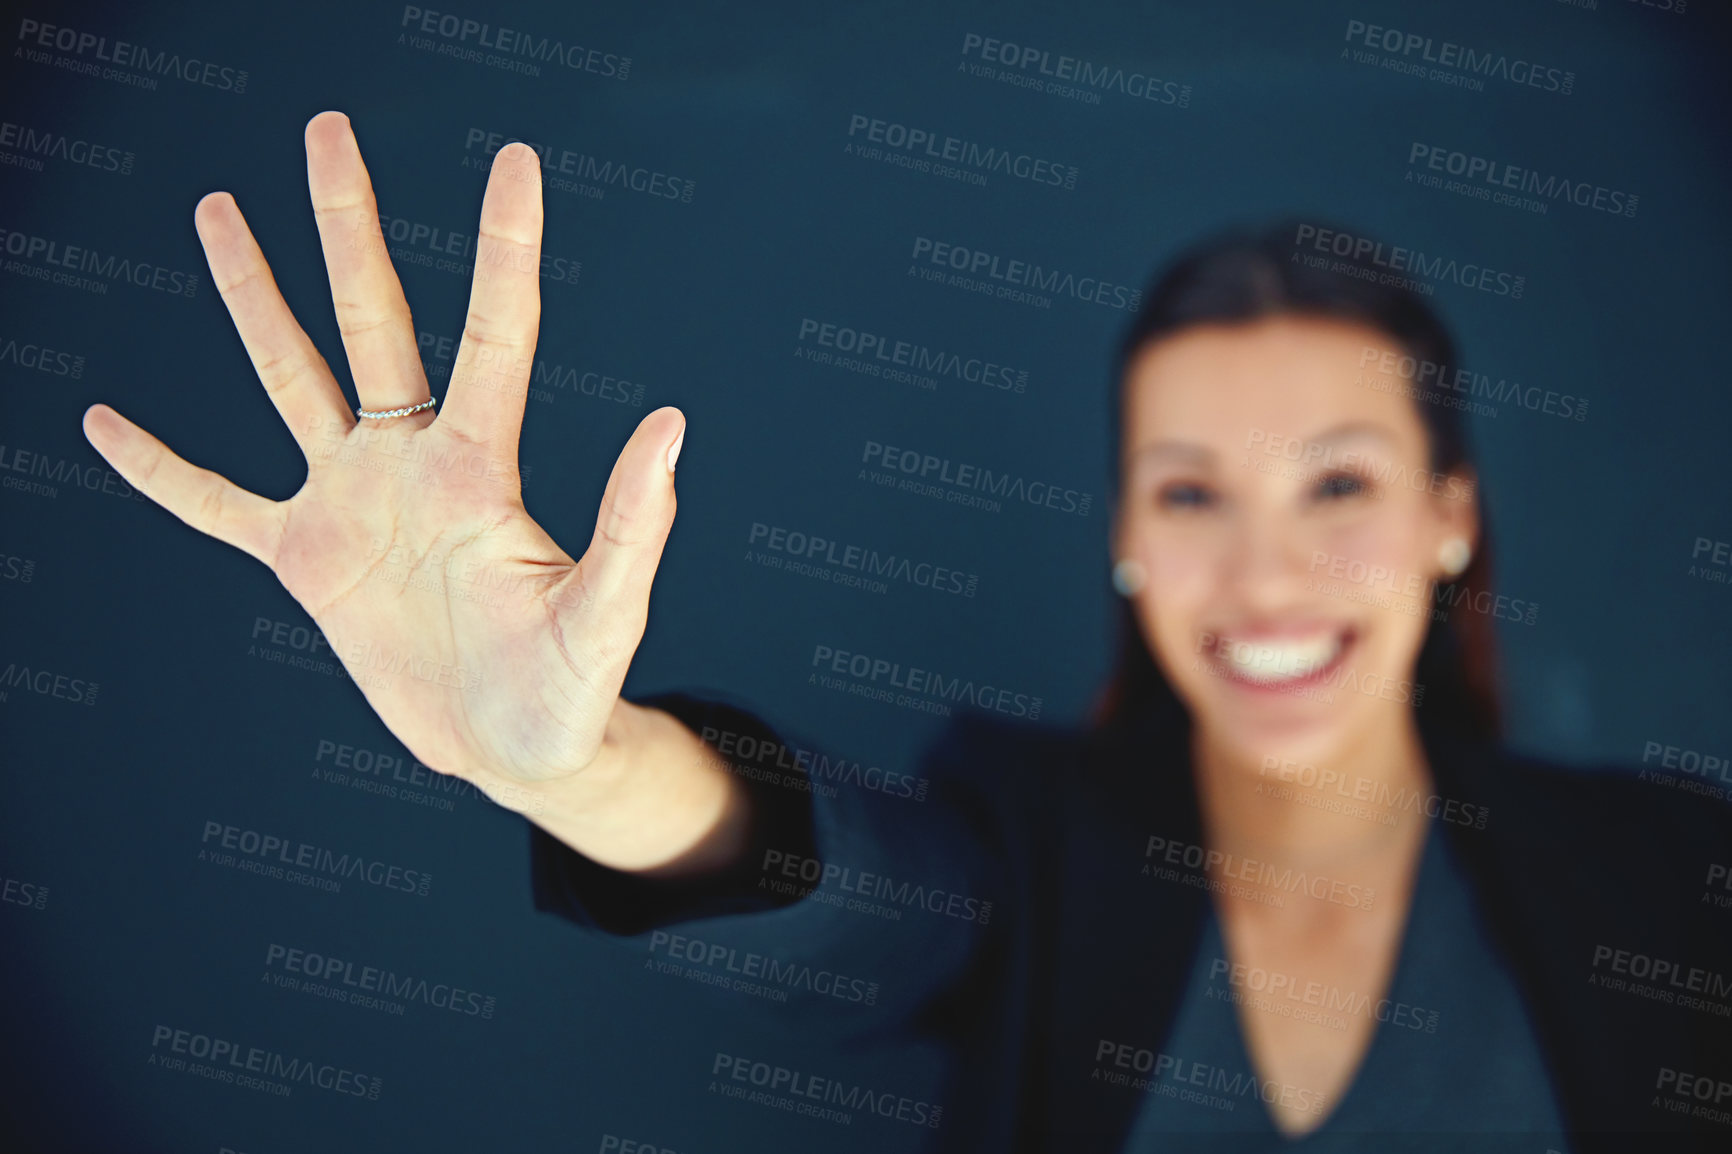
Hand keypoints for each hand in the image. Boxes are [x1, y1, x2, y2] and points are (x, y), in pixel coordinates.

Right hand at [82, 111, 685, 802]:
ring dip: (253, 296)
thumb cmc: (570, 692)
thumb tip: (674, 423)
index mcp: (482, 469)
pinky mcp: (307, 560)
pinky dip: (163, 473)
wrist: (516, 751)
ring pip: (290, 376)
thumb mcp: (604, 619)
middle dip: (347, 225)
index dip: (504, 247)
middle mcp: (413, 461)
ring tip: (215, 209)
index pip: (497, 334)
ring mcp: (353, 503)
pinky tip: (106, 426)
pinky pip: (217, 504)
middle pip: (371, 319)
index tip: (517, 160)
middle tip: (329, 127)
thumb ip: (629, 528)